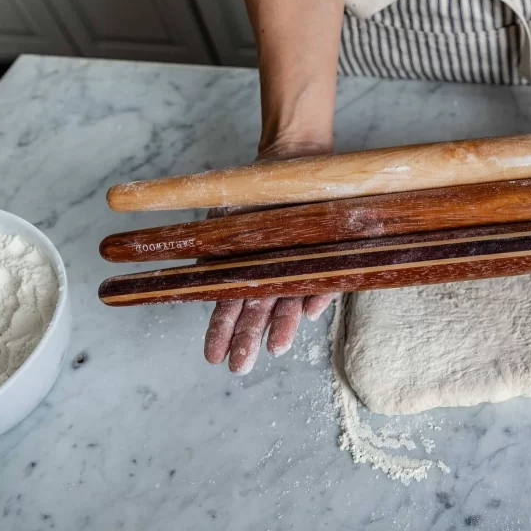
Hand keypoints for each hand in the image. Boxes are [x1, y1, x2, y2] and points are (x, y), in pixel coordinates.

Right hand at [203, 140, 338, 373]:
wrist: (290, 164)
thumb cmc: (252, 193)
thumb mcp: (224, 218)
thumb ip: (215, 247)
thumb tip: (203, 273)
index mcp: (242, 269)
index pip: (229, 306)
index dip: (220, 331)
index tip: (212, 356)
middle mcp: (270, 274)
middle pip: (258, 311)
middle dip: (247, 339)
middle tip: (239, 366)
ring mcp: (297, 267)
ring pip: (289, 301)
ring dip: (283, 326)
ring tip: (274, 349)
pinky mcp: (326, 258)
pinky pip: (325, 279)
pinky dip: (319, 295)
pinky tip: (311, 313)